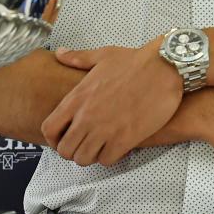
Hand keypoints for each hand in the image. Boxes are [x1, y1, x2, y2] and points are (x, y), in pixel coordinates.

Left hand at [43, 39, 182, 166]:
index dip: (52, 139)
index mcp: (78, 97)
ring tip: (100, 146)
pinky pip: (107, 160)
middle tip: (84, 145)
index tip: (62, 138)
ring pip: (84, 159)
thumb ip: (78, 58)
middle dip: (72, 151)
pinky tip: (117, 146)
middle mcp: (87, 116)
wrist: (164, 67)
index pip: (49, 129)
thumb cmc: (135, 60)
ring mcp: (105, 129)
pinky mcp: (125, 139)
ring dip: (90, 156)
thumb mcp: (103, 55)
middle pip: (65, 150)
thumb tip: (59, 53)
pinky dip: (110, 157)